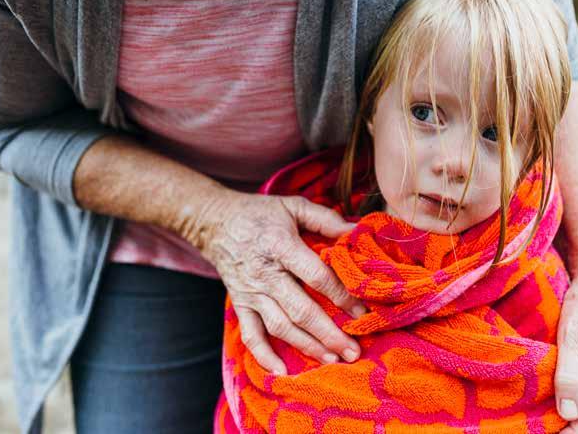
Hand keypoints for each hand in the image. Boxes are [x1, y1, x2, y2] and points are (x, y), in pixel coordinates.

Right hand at [189, 189, 366, 374]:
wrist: (214, 222)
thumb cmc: (261, 214)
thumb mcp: (293, 206)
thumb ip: (325, 219)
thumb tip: (357, 230)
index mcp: (281, 246)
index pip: (316, 276)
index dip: (341, 296)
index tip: (362, 312)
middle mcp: (265, 274)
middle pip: (300, 310)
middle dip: (329, 333)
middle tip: (353, 351)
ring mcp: (251, 293)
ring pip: (280, 326)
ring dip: (307, 346)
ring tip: (333, 359)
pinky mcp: (240, 305)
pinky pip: (250, 335)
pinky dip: (264, 355)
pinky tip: (282, 371)